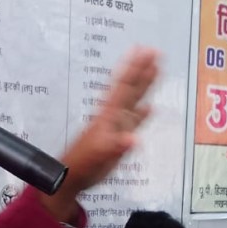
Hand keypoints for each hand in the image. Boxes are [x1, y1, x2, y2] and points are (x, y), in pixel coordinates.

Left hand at [38, 46, 157, 220]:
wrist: (71, 176)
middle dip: (141, 69)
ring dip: (144, 85)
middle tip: (153, 51)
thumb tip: (134, 139)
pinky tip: (150, 107)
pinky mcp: (118, 138)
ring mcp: (116, 126)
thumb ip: (118, 145)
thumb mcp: (100, 155)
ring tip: (155, 69)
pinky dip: (143, 113)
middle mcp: (113, 115)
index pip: (123, 85)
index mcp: (108, 114)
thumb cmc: (83, 164)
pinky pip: (134, 121)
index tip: (143, 50)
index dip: (134, 68)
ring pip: (133, 99)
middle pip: (130, 87)